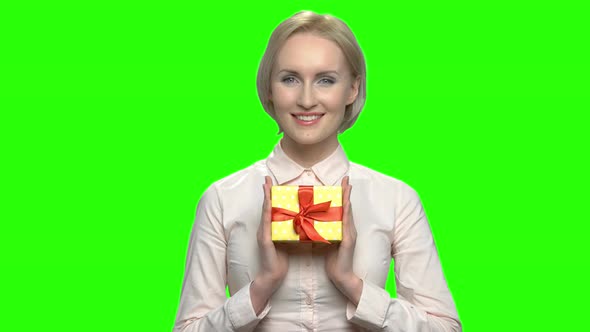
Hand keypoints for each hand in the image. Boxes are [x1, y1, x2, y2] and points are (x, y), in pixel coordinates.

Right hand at [250, 176, 288, 313]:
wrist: (273, 276)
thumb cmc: (281, 260)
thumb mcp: (290, 241)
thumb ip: (294, 231)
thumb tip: (305, 222)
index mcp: (272, 227)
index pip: (273, 208)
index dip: (272, 195)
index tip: (272, 182)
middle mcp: (265, 228)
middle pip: (267, 206)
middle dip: (267, 192)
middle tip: (267, 178)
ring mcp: (263, 233)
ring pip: (265, 211)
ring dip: (265, 198)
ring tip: (266, 185)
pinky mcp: (264, 240)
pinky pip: (266, 223)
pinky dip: (267, 212)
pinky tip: (268, 204)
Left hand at [325, 176, 362, 304]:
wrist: (341, 277)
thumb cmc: (333, 261)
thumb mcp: (325, 242)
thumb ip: (321, 232)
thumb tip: (311, 223)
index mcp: (342, 228)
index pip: (342, 209)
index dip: (342, 195)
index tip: (342, 183)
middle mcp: (348, 229)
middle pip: (347, 207)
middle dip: (347, 192)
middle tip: (346, 179)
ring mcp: (349, 234)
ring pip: (348, 213)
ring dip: (348, 199)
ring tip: (347, 186)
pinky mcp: (348, 241)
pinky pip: (346, 224)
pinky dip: (346, 214)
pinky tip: (346, 206)